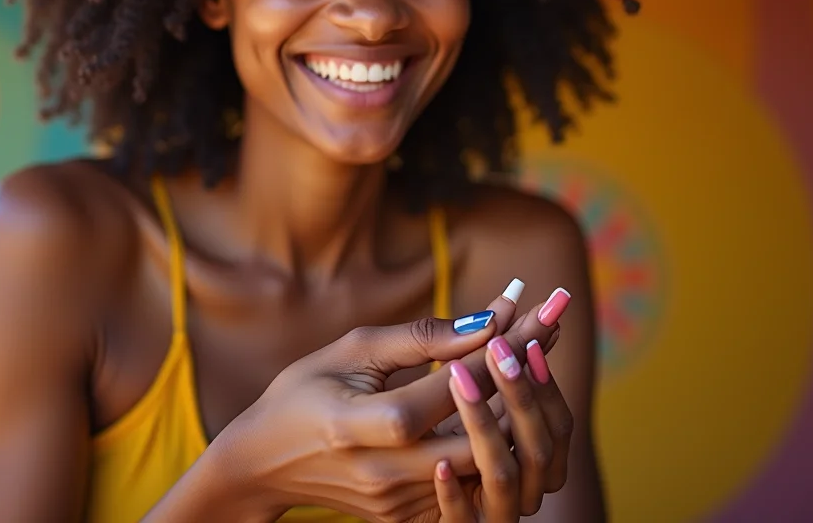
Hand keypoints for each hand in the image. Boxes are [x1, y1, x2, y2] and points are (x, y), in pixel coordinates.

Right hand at [207, 283, 564, 522]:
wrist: (263, 463)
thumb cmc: (304, 392)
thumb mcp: (353, 350)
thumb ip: (423, 338)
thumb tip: (490, 319)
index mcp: (368, 426)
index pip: (457, 385)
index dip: (502, 346)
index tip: (539, 310)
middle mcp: (388, 473)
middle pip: (484, 431)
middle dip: (523, 379)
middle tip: (549, 332)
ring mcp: (399, 503)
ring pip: (484, 464)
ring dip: (516, 410)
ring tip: (536, 361)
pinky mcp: (406, 517)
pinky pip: (468, 484)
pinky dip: (492, 440)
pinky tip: (507, 400)